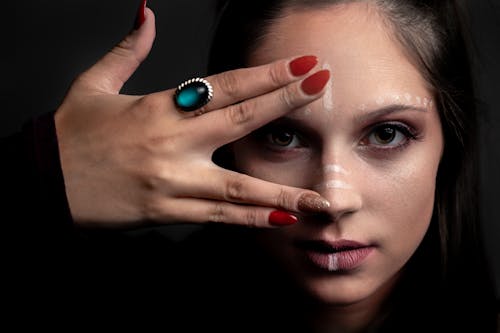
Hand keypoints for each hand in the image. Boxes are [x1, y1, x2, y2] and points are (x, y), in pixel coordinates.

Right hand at [55, 6, 329, 228]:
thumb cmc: (70, 136)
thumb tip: (145, 13)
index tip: (299, 65)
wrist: (42, 183)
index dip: (265, 75)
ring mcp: (171, 181)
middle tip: (322, 89)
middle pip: (239, 120)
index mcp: (157, 108)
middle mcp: (170, 143)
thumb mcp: (93, 85)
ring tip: (321, 194)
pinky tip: (281, 219)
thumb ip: (127, 50)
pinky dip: (251, 219)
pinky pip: (217, 216)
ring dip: (282, 188)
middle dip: (285, 103)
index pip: (223, 86)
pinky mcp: (165, 212)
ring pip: (236, 184)